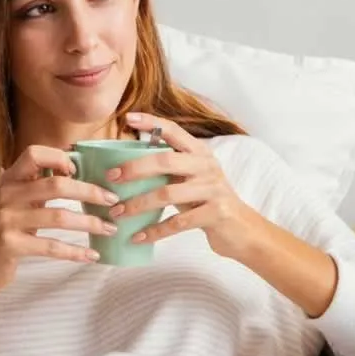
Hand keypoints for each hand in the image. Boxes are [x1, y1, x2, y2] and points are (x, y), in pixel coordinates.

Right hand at [0, 145, 119, 294]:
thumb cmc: (8, 231)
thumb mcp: (18, 202)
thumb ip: (39, 186)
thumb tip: (80, 172)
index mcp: (10, 179)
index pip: (34, 154)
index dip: (60, 157)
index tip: (80, 171)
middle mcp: (7, 195)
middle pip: (56, 185)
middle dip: (90, 191)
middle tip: (113, 200)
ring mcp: (7, 220)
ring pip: (59, 216)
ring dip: (90, 223)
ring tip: (110, 229)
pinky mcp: (10, 245)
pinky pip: (51, 246)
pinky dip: (75, 252)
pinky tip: (92, 255)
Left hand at [107, 113, 262, 260]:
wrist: (243, 230)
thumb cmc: (207, 202)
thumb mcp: (191, 179)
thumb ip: (168, 168)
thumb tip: (125, 164)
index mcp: (200, 153)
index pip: (173, 130)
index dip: (150, 122)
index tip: (127, 118)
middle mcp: (207, 166)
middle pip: (165, 161)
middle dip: (134, 168)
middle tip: (111, 177)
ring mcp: (212, 189)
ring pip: (167, 194)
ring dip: (138, 204)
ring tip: (116, 213)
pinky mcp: (215, 214)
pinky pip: (177, 223)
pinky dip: (154, 231)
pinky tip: (137, 237)